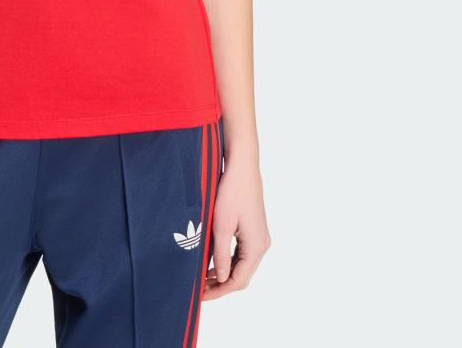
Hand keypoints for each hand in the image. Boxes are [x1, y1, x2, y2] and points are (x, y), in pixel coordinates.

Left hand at [201, 153, 270, 299]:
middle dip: (221, 285)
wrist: (242, 166)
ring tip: (203, 278)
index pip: (238, 281)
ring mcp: (259, 236)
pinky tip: (213, 261)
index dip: (219, 291)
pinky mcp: (253, 229)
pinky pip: (242, 253)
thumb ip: (222, 255)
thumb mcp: (221, 225)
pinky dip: (228, 261)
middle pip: (242, 276)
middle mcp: (262, 244)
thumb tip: (221, 278)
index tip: (201, 295)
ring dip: (224, 273)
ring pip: (242, 265)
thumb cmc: (231, 191)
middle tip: (199, 289)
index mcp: (256, 246)